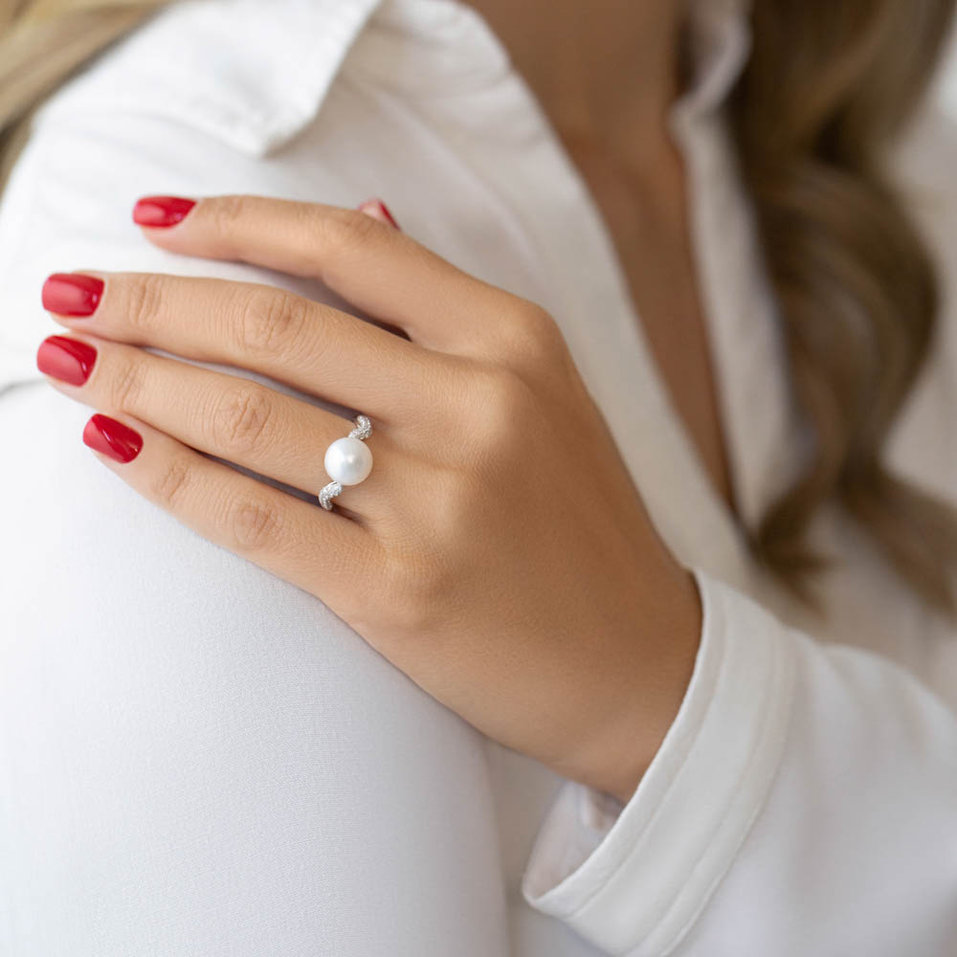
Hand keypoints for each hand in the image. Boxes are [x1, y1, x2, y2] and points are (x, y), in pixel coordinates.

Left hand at [36, 194, 701, 803]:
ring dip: (138, 383)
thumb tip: (361, 215)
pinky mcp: (400, 593)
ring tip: (70, 365)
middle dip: (152, 301)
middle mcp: (477, 407)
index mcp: (512, 342)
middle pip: (277, 324)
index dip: (235, 222)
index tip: (153, 219)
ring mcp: (439, 503)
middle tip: (72, 296)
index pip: (348, 247)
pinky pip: (254, 519)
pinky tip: (113, 446)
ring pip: (250, 415)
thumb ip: (442, 310)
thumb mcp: (539, 391)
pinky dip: (169, 477)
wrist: (638, 659)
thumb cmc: (578, 522)